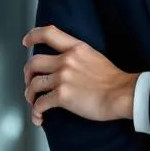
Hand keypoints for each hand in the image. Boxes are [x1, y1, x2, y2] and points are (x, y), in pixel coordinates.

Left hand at [23, 25, 137, 126]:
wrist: (122, 94)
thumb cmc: (114, 80)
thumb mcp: (95, 56)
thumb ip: (78, 55)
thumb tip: (67, 63)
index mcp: (76, 48)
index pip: (48, 33)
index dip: (33, 36)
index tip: (26, 42)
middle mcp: (66, 60)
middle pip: (34, 62)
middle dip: (27, 74)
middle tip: (29, 81)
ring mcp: (63, 78)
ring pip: (33, 84)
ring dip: (30, 95)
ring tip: (33, 101)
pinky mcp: (62, 96)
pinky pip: (40, 104)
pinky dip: (36, 112)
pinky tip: (39, 117)